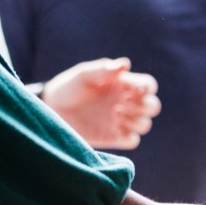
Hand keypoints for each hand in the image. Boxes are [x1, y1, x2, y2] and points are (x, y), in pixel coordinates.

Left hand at [41, 58, 160, 149]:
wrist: (52, 110)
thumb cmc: (68, 87)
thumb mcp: (84, 75)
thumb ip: (104, 69)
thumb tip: (125, 64)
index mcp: (124, 85)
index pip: (148, 85)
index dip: (146, 88)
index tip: (132, 89)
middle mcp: (127, 103)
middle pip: (153, 106)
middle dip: (143, 106)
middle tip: (123, 102)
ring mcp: (122, 122)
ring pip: (145, 125)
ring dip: (135, 120)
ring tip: (115, 113)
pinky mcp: (115, 137)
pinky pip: (133, 140)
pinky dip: (129, 135)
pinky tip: (114, 127)